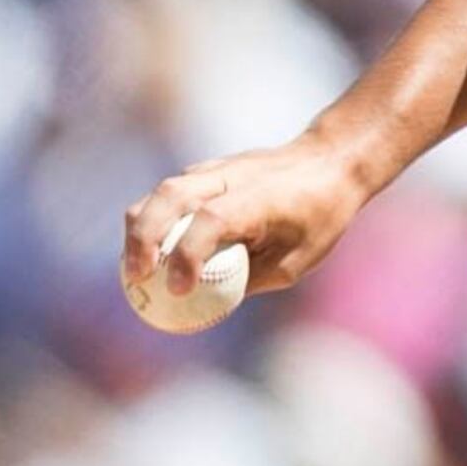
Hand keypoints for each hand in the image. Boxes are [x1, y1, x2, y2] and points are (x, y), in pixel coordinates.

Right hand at [121, 135, 372, 298]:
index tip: (179, 290)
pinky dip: (152, 219)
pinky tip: (150, 252)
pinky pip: (170, 193)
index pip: (210, 220)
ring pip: (162, 190)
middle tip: (136, 279)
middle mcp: (230, 177)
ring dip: (139, 228)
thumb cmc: (320, 214)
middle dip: (144, 238)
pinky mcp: (208, 170)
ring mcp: (216, 168)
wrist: (332, 161)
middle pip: (170, 195)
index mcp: (258, 197)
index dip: (188, 255)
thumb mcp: (297, 259)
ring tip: (134, 270)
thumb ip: (251, 278)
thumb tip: (208, 304)